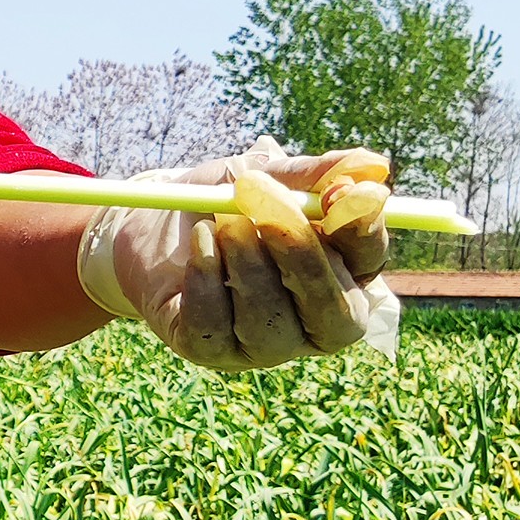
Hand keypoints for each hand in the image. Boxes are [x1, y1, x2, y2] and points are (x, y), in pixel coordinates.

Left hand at [77, 139, 398, 370]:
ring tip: (222, 220)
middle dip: (301, 254)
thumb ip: (312, 176)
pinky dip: (206, 279)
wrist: (144, 224)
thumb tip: (375, 167)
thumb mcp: (261, 176)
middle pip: (336, 313)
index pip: (370, 260)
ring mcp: (265, 345)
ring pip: (272, 322)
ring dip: (246, 262)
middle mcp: (313, 319)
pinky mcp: (212, 352)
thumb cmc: (218, 201)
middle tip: (264, 200)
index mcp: (341, 271)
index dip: (362, 229)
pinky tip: (198, 244)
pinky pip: (216, 327)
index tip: (340, 192)